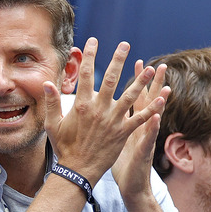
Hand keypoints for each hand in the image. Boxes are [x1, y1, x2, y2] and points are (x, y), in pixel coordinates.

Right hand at [44, 38, 164, 184]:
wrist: (78, 169)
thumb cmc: (64, 147)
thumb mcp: (52, 124)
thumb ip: (51, 102)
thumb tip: (47, 82)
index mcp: (81, 105)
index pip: (85, 75)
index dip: (89, 56)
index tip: (93, 41)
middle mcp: (99, 109)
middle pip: (110, 79)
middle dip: (118, 60)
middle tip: (125, 44)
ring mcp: (113, 121)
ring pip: (129, 96)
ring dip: (140, 81)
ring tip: (150, 67)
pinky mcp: (123, 132)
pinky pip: (141, 118)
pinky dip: (153, 108)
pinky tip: (163, 98)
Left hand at [111, 60, 170, 200]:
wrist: (130, 186)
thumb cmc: (119, 162)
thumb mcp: (116, 138)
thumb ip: (113, 120)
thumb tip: (106, 105)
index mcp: (129, 122)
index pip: (133, 97)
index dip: (135, 80)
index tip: (136, 62)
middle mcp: (139, 128)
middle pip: (145, 102)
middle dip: (150, 84)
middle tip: (157, 65)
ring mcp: (143, 139)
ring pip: (152, 118)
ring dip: (158, 104)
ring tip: (165, 89)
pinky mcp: (142, 152)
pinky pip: (147, 139)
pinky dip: (151, 128)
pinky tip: (155, 117)